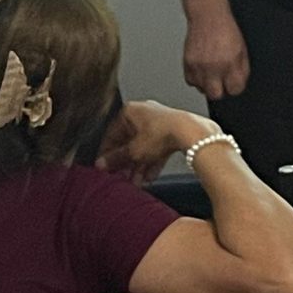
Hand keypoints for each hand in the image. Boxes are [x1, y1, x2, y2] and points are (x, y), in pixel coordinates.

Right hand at [96, 100, 221, 179]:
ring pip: (144, 147)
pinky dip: (153, 162)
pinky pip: (157, 149)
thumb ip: (116, 159)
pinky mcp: (172, 131)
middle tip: (122, 176)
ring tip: (136, 181)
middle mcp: (144, 114)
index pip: (112, 134)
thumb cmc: (162, 132)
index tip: (105, 166)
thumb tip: (103, 163)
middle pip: (129, 142)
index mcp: (130, 111)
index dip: (108, 153)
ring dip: (139, 166)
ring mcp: (159, 122)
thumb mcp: (133, 151)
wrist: (190, 132)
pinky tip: (150, 177)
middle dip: (126, 163)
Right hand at [183, 5, 250, 101]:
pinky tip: (202, 69)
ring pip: (202, 89)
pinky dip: (196, 78)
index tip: (234, 83)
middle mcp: (214, 66)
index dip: (235, 87)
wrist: (208, 16)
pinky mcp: (187, 62)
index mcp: (230, 63)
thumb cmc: (226, 30)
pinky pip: (190, 81)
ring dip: (207, 84)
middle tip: (222, 82)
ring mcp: (199, 65)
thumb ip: (241, 70)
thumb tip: (238, 85)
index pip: (234, 90)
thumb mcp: (241, 50)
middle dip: (220, 91)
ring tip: (211, 72)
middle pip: (215, 95)